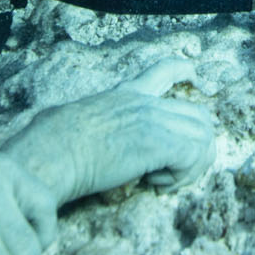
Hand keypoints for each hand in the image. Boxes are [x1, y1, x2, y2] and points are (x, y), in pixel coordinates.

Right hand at [1, 58, 216, 200]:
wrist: (51, 153)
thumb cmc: (51, 144)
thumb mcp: (73, 119)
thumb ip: (81, 119)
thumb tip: (53, 122)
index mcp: (125, 95)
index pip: (164, 70)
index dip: (186, 72)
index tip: (196, 79)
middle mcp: (145, 103)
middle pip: (198, 114)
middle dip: (197, 146)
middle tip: (175, 171)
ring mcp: (153, 120)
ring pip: (202, 137)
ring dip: (190, 167)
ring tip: (163, 181)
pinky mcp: (157, 143)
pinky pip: (193, 156)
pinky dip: (181, 177)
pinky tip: (155, 184)